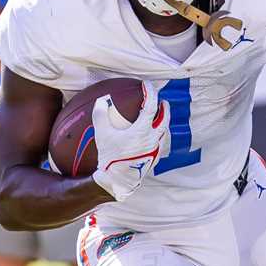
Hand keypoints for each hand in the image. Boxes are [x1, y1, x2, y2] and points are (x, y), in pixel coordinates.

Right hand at [91, 83, 166, 202]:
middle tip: (162, 101)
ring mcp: (155, 150)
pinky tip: (153, 137)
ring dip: (163, 122)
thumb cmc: (110, 157)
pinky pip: (161, 143)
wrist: (117, 180)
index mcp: (143, 130)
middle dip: (164, 108)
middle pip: (164, 119)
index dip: (150, 93)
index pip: (150, 106)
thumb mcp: (102, 134)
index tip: (146, 85)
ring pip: (164, 132)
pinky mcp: (154, 159)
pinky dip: (159, 136)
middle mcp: (153, 139)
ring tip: (159, 118)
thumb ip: (100, 115)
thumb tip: (101, 101)